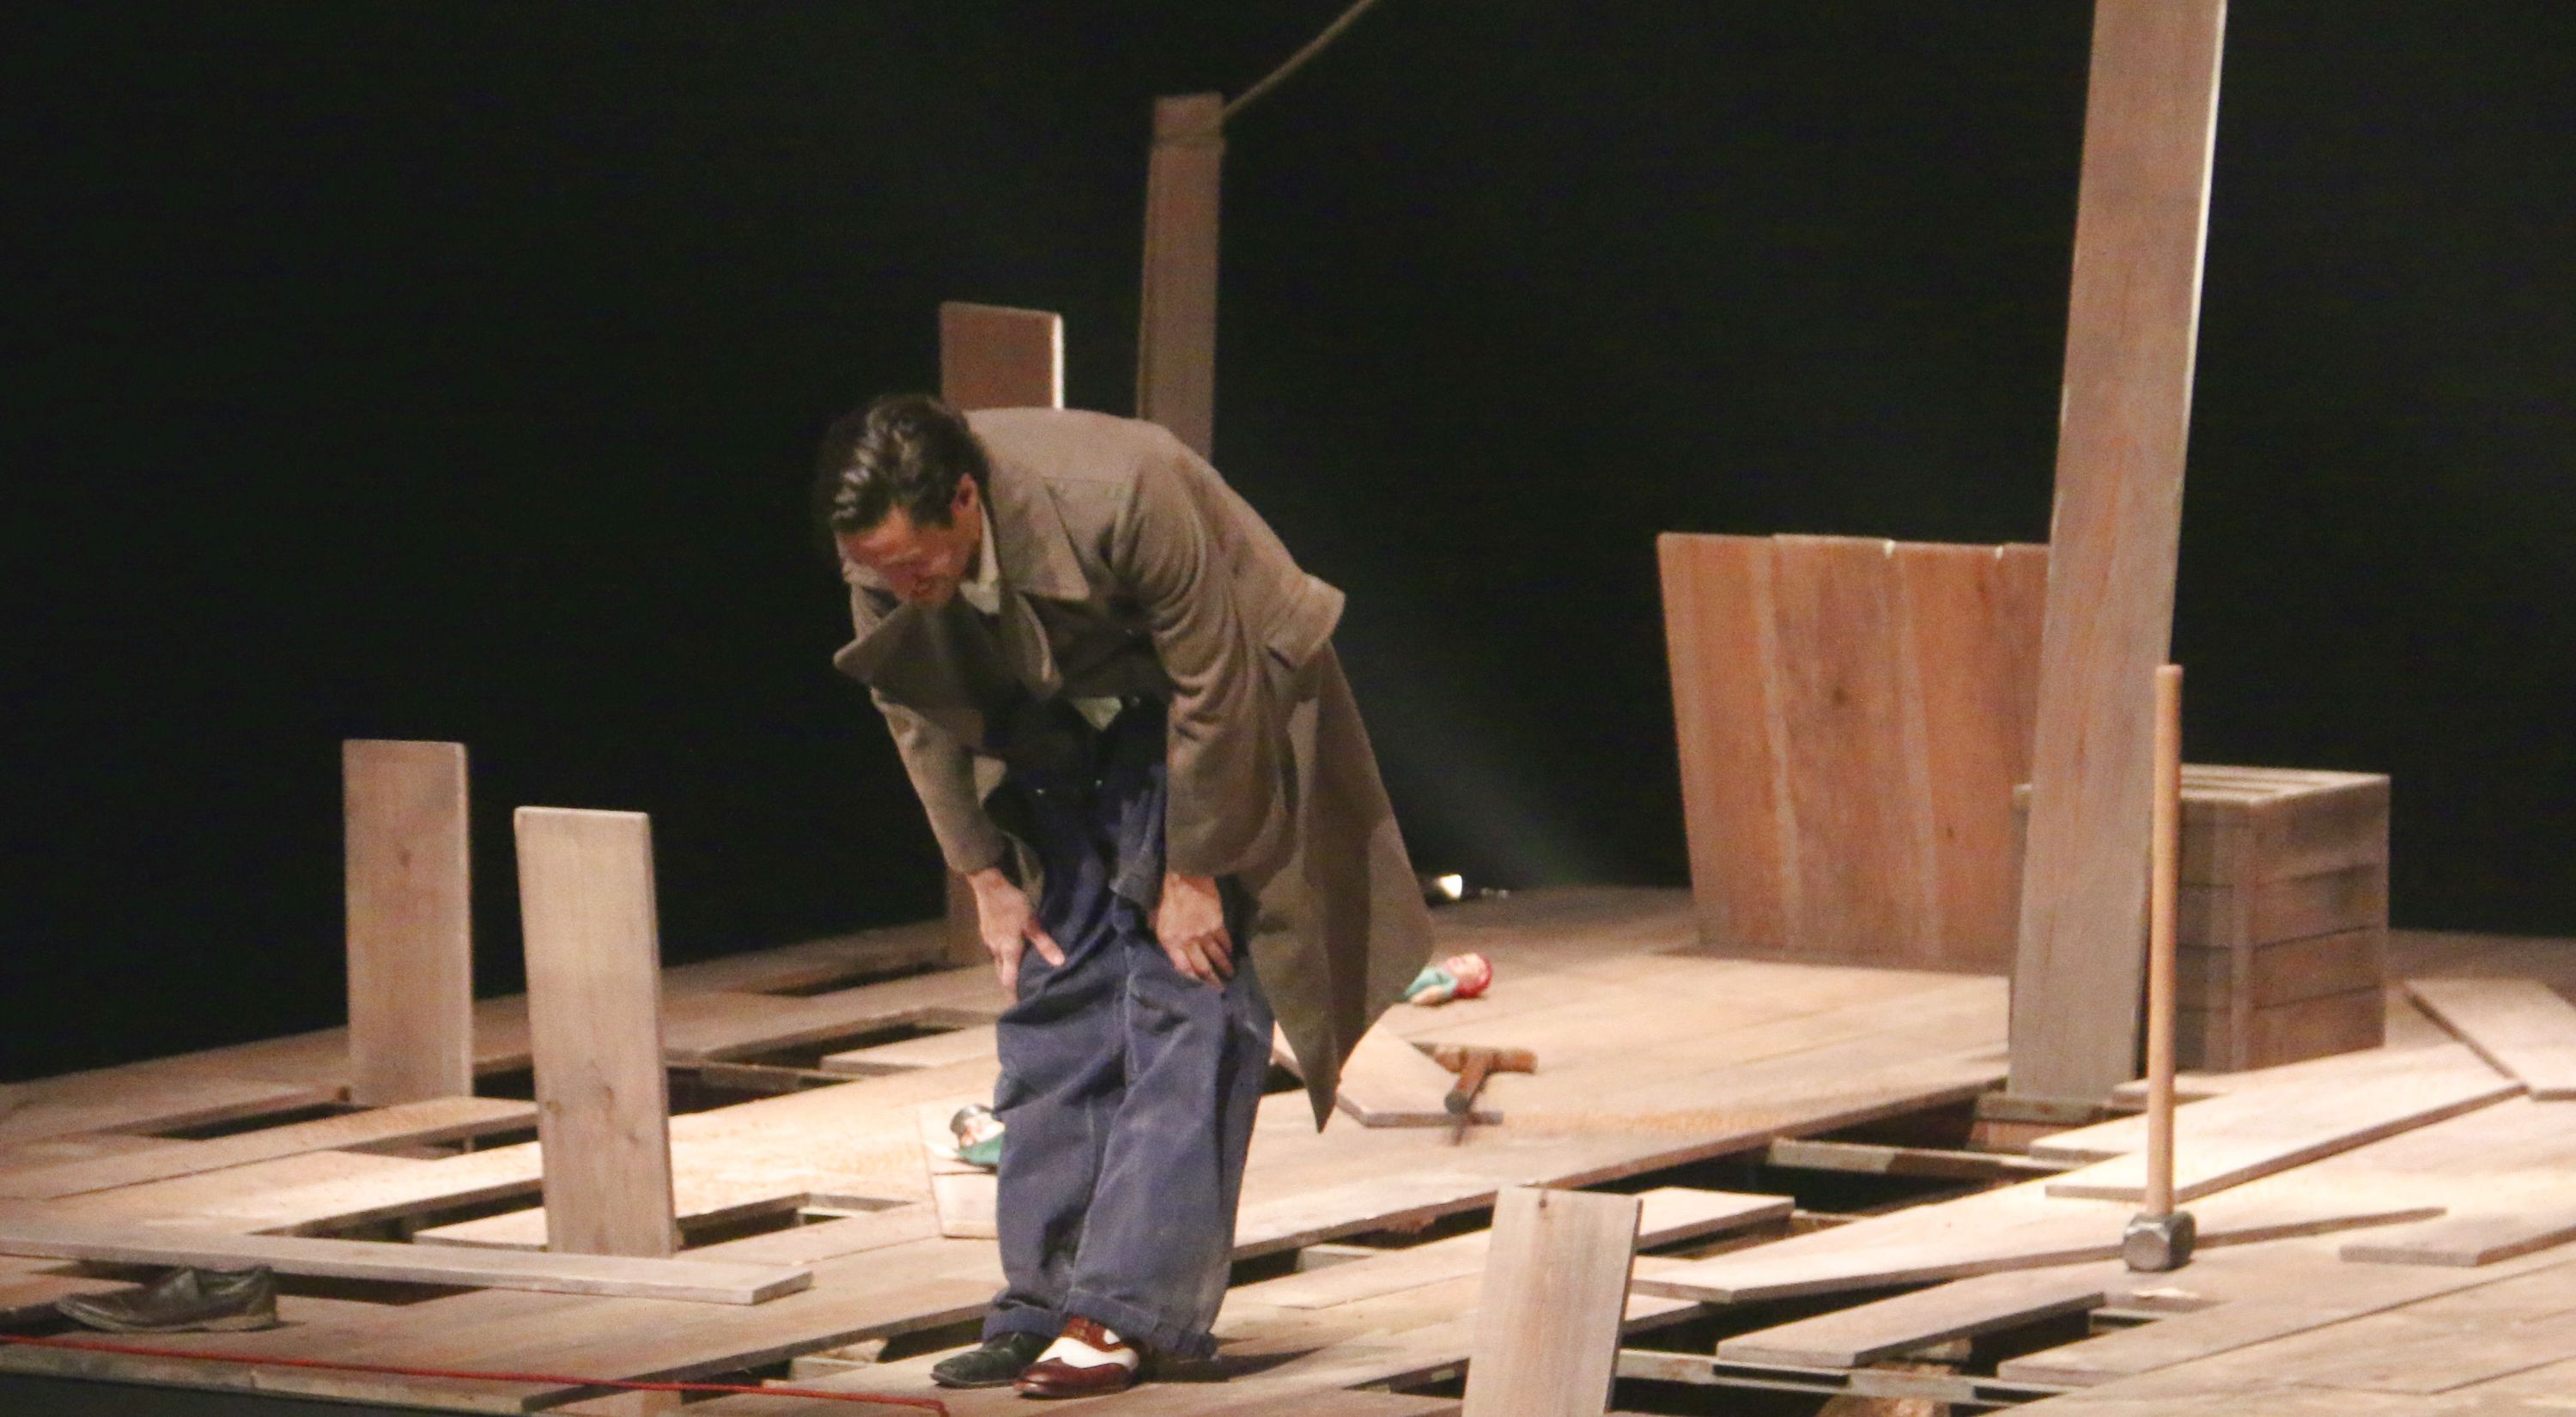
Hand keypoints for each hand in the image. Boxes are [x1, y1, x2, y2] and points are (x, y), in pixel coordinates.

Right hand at [966, 867, 1063, 992]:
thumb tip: (1060, 963)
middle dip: (1011, 985)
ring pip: (998, 962)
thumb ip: (1044, 944)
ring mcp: (988, 942)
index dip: (1013, 994)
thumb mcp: (1032, 922)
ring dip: (1008, 970)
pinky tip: (1013, 954)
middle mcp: (995, 951)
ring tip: (1021, 975)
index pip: (1008, 980)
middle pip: (1002, 974)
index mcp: (1007, 951)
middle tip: (1023, 993)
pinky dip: (1005, 958)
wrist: (988, 886)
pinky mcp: (986, 933)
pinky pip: (996, 952)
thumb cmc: (1012, 904)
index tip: (1020, 1007)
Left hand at [1155, 872, 1232, 983]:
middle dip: (1211, 980)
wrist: (1185, 877)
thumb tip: (1164, 942)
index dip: (1192, 979)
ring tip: (1230, 975)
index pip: (1182, 967)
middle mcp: (1188, 942)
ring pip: (1216, 956)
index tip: (1199, 988)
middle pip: (1201, 966)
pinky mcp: (1217, 924)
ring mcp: (1204, 934)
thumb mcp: (1154, 917)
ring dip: (1224, 967)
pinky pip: (1224, 941)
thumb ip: (1159, 932)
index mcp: (1170, 941)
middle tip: (1219, 989)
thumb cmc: (1166, 895)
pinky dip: (1228, 949)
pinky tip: (1231, 954)